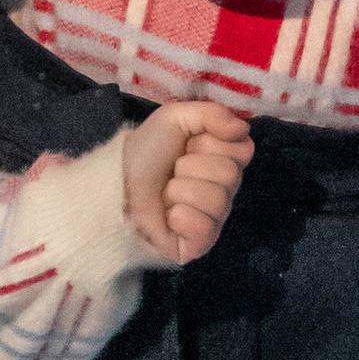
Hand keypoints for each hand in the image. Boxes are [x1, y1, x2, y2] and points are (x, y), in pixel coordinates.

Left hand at [121, 98, 255, 265]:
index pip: (243, 150)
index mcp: (224, 162)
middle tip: (172, 171)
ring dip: (181, 191)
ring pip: (216, 200)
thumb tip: (242, 129)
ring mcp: (214, 220)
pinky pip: (204, 229)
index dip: (210, 143)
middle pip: (229, 174)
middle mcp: (225, 192)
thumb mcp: (175, 118)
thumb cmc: (146, 153)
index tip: (188, 146)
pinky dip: (180, 216)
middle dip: (191, 167)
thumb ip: (213, 114)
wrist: (115, 184)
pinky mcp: (199, 245)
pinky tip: (168, 216)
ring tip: (165, 194)